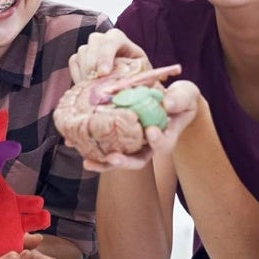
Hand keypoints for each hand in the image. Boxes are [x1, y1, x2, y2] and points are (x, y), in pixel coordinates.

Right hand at [69, 29, 148, 83]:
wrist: (128, 79)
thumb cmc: (137, 75)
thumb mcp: (142, 74)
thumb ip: (137, 76)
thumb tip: (129, 86)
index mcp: (121, 39)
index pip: (112, 41)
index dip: (105, 56)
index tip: (103, 74)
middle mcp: (103, 39)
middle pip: (94, 43)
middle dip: (93, 64)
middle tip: (93, 83)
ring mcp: (90, 47)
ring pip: (82, 53)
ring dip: (85, 72)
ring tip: (92, 88)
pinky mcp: (80, 57)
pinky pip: (73, 62)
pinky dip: (77, 75)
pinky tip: (85, 86)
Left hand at [81, 80, 200, 171]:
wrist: (172, 102)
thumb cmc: (180, 98)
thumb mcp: (185, 95)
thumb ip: (179, 99)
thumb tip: (167, 104)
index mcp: (166, 136)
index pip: (162, 145)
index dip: (157, 141)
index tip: (151, 130)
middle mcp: (149, 145)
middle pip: (137, 161)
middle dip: (124, 162)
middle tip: (113, 159)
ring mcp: (133, 144)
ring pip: (119, 159)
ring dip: (103, 163)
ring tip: (87, 162)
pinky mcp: (119, 138)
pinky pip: (105, 146)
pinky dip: (90, 147)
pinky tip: (73, 143)